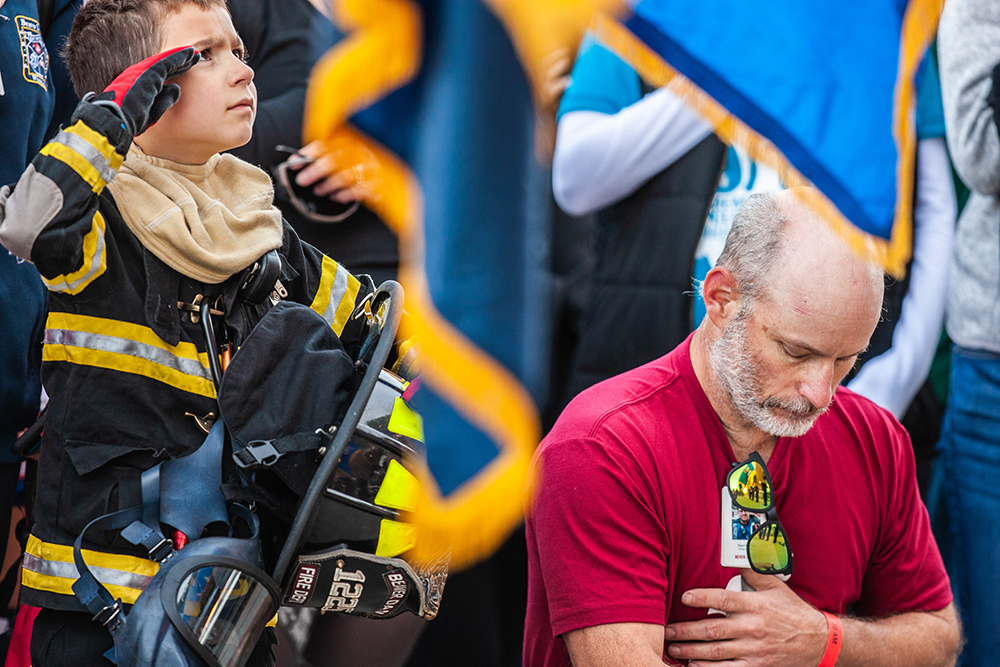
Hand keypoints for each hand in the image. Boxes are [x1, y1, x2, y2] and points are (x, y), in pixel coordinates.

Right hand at [87, 46, 200, 137]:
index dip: (175, 70)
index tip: (188, 66)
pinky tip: (189, 53)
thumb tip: (177, 87)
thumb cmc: (128, 121)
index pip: (159, 75)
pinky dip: (178, 56)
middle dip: (180, 62)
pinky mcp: (147, 73)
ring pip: (166, 61)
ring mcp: (142, 72)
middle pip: (163, 66)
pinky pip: (166, 62)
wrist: (113, 120)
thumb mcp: (151, 113)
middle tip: (195, 57)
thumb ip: (165, 100)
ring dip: (182, 56)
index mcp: (138, 85)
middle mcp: (138, 75)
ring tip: (195, 53)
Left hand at [289, 139, 377, 203]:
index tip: (294, 163)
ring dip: (329, 185)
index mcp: (351, 139)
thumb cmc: (359, 160)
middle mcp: (361, 151)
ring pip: (345, 176)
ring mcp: (371, 167)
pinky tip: (336, 196)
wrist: (391, 167)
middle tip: (302, 180)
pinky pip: (361, 189)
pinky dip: (346, 194)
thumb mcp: (343, 150)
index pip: (326, 144)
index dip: (308, 154)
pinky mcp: (379, 182)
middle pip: (334, 159)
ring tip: (318, 190)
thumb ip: (322, 153)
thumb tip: (296, 160)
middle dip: (315, 171)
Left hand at [663, 569, 827, 666]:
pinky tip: (694, 665)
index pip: (723, 599)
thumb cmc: (794, 613)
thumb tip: (736, 557)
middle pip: (712, 629)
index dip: (701, 597)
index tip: (683, 598)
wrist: (819, 641)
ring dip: (691, 650)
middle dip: (686, 630)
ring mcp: (754, 650)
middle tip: (667, 630)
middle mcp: (752, 628)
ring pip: (716, 651)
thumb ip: (754, 572)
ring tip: (673, 648)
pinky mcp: (757, 666)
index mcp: (754, 605)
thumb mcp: (775, 587)